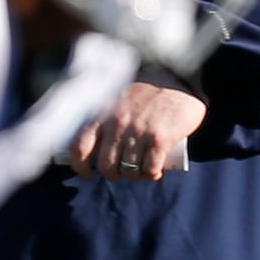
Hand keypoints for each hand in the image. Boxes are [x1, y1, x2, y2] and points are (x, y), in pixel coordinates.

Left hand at [73, 82, 206, 181]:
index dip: (80, 166)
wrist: (181, 82)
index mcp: (102, 113)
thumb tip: (91, 146)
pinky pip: (150, 170)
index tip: (88, 173)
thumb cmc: (146, 95)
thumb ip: (102, 115)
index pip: (79, 147)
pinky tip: (154, 172)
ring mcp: (138, 132)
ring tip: (141, 171)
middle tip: (122, 172)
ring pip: (129, 171)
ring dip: (135, 176)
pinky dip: (151, 175)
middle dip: (114, 174)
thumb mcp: (116, 99)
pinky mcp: (159, 140)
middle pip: (106, 166)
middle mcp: (117, 123)